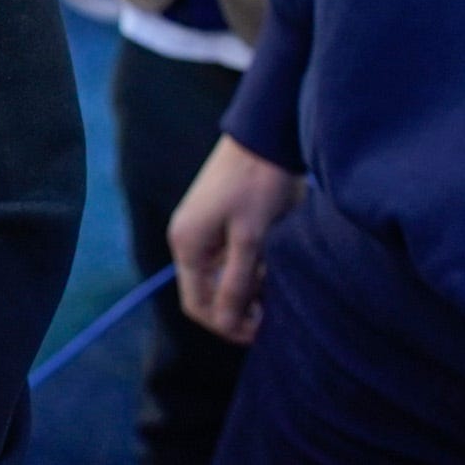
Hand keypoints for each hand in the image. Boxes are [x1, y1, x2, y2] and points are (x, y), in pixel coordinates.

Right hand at [169, 135, 300, 341]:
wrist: (266, 134)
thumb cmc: (258, 184)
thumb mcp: (252, 238)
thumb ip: (238, 283)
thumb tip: (227, 324)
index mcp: (187, 245)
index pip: (197, 306)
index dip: (227, 326)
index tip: (261, 331)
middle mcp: (188, 240)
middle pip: (208, 293)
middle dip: (239, 309)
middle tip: (274, 312)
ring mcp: (203, 229)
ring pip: (222, 276)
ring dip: (247, 288)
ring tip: (277, 286)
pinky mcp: (219, 219)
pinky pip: (230, 258)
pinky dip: (250, 269)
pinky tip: (273, 264)